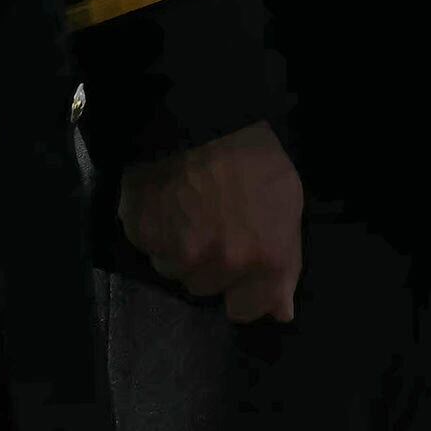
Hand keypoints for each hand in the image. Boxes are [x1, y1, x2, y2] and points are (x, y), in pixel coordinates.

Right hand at [117, 120, 306, 322]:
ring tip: (189, 208)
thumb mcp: (287, 199)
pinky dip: (156, 232)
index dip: (244, 293)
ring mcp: (178, 255)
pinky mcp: (143, 237)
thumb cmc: (252, 154)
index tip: (241, 270)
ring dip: (182, 250)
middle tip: (214, 223)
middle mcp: (221, 266)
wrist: (198, 118)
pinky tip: (167, 202)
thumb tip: (281, 311)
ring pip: (176, 270)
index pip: (246, 310)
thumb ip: (286, 260)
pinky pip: (150, 248)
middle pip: (208, 287)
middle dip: (212, 264)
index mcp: (264, 258)